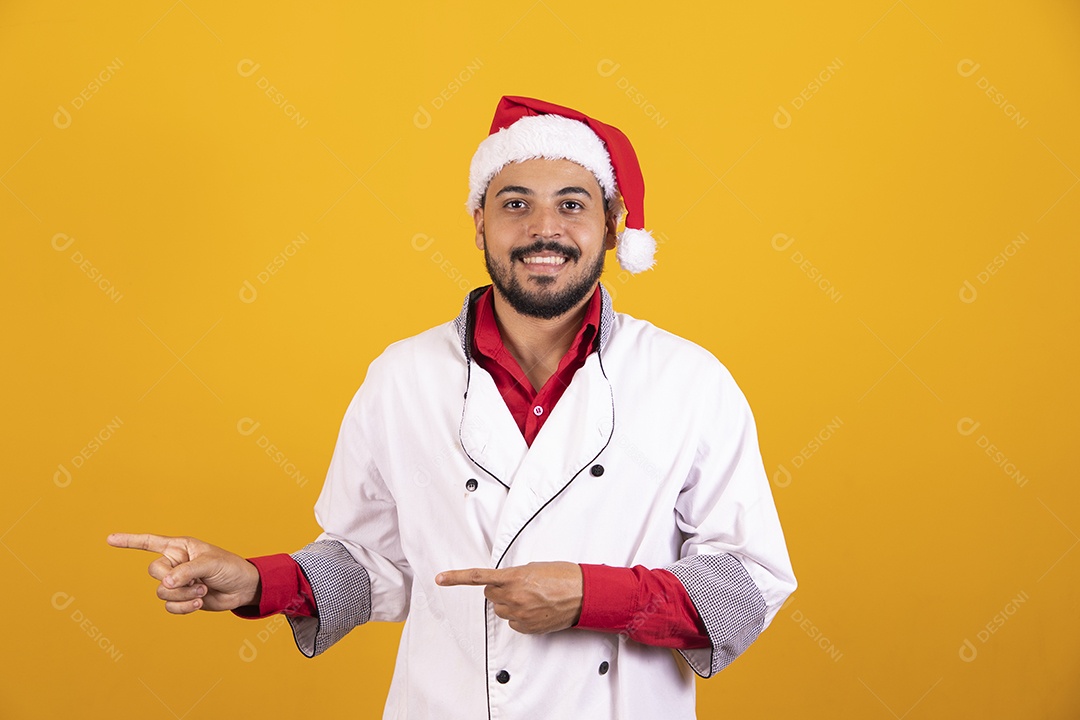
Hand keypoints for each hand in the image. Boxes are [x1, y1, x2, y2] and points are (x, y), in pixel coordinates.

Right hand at [107, 533, 260, 614]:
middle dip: (173, 579)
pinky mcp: (182, 598)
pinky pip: (170, 607)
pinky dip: (184, 607)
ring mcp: (177, 582)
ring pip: (161, 592)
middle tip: (197, 580)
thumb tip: (165, 583)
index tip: (109, 539)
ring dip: (183, 595)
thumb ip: (186, 571)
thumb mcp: (210, 564)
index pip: (149, 542)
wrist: (243, 588)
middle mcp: (175, 563)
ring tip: (203, 590)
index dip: (129, 541)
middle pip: (154, 572)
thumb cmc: (230, 568)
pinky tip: (200, 601)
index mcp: (180, 547)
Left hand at [436, 561, 582, 633]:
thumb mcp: (536, 567)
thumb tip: (506, 583)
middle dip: (498, 590)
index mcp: (514, 577)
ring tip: (532, 598)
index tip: (440, 578)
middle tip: (518, 586)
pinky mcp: (527, 627)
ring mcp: (519, 614)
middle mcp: (513, 596)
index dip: (456, 578)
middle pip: (490, 595)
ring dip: (510, 603)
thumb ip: (515, 575)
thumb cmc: (563, 576)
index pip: (478, 578)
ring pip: (501, 609)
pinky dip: (520, 616)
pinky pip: (513, 622)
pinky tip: (536, 609)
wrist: (584, 595)